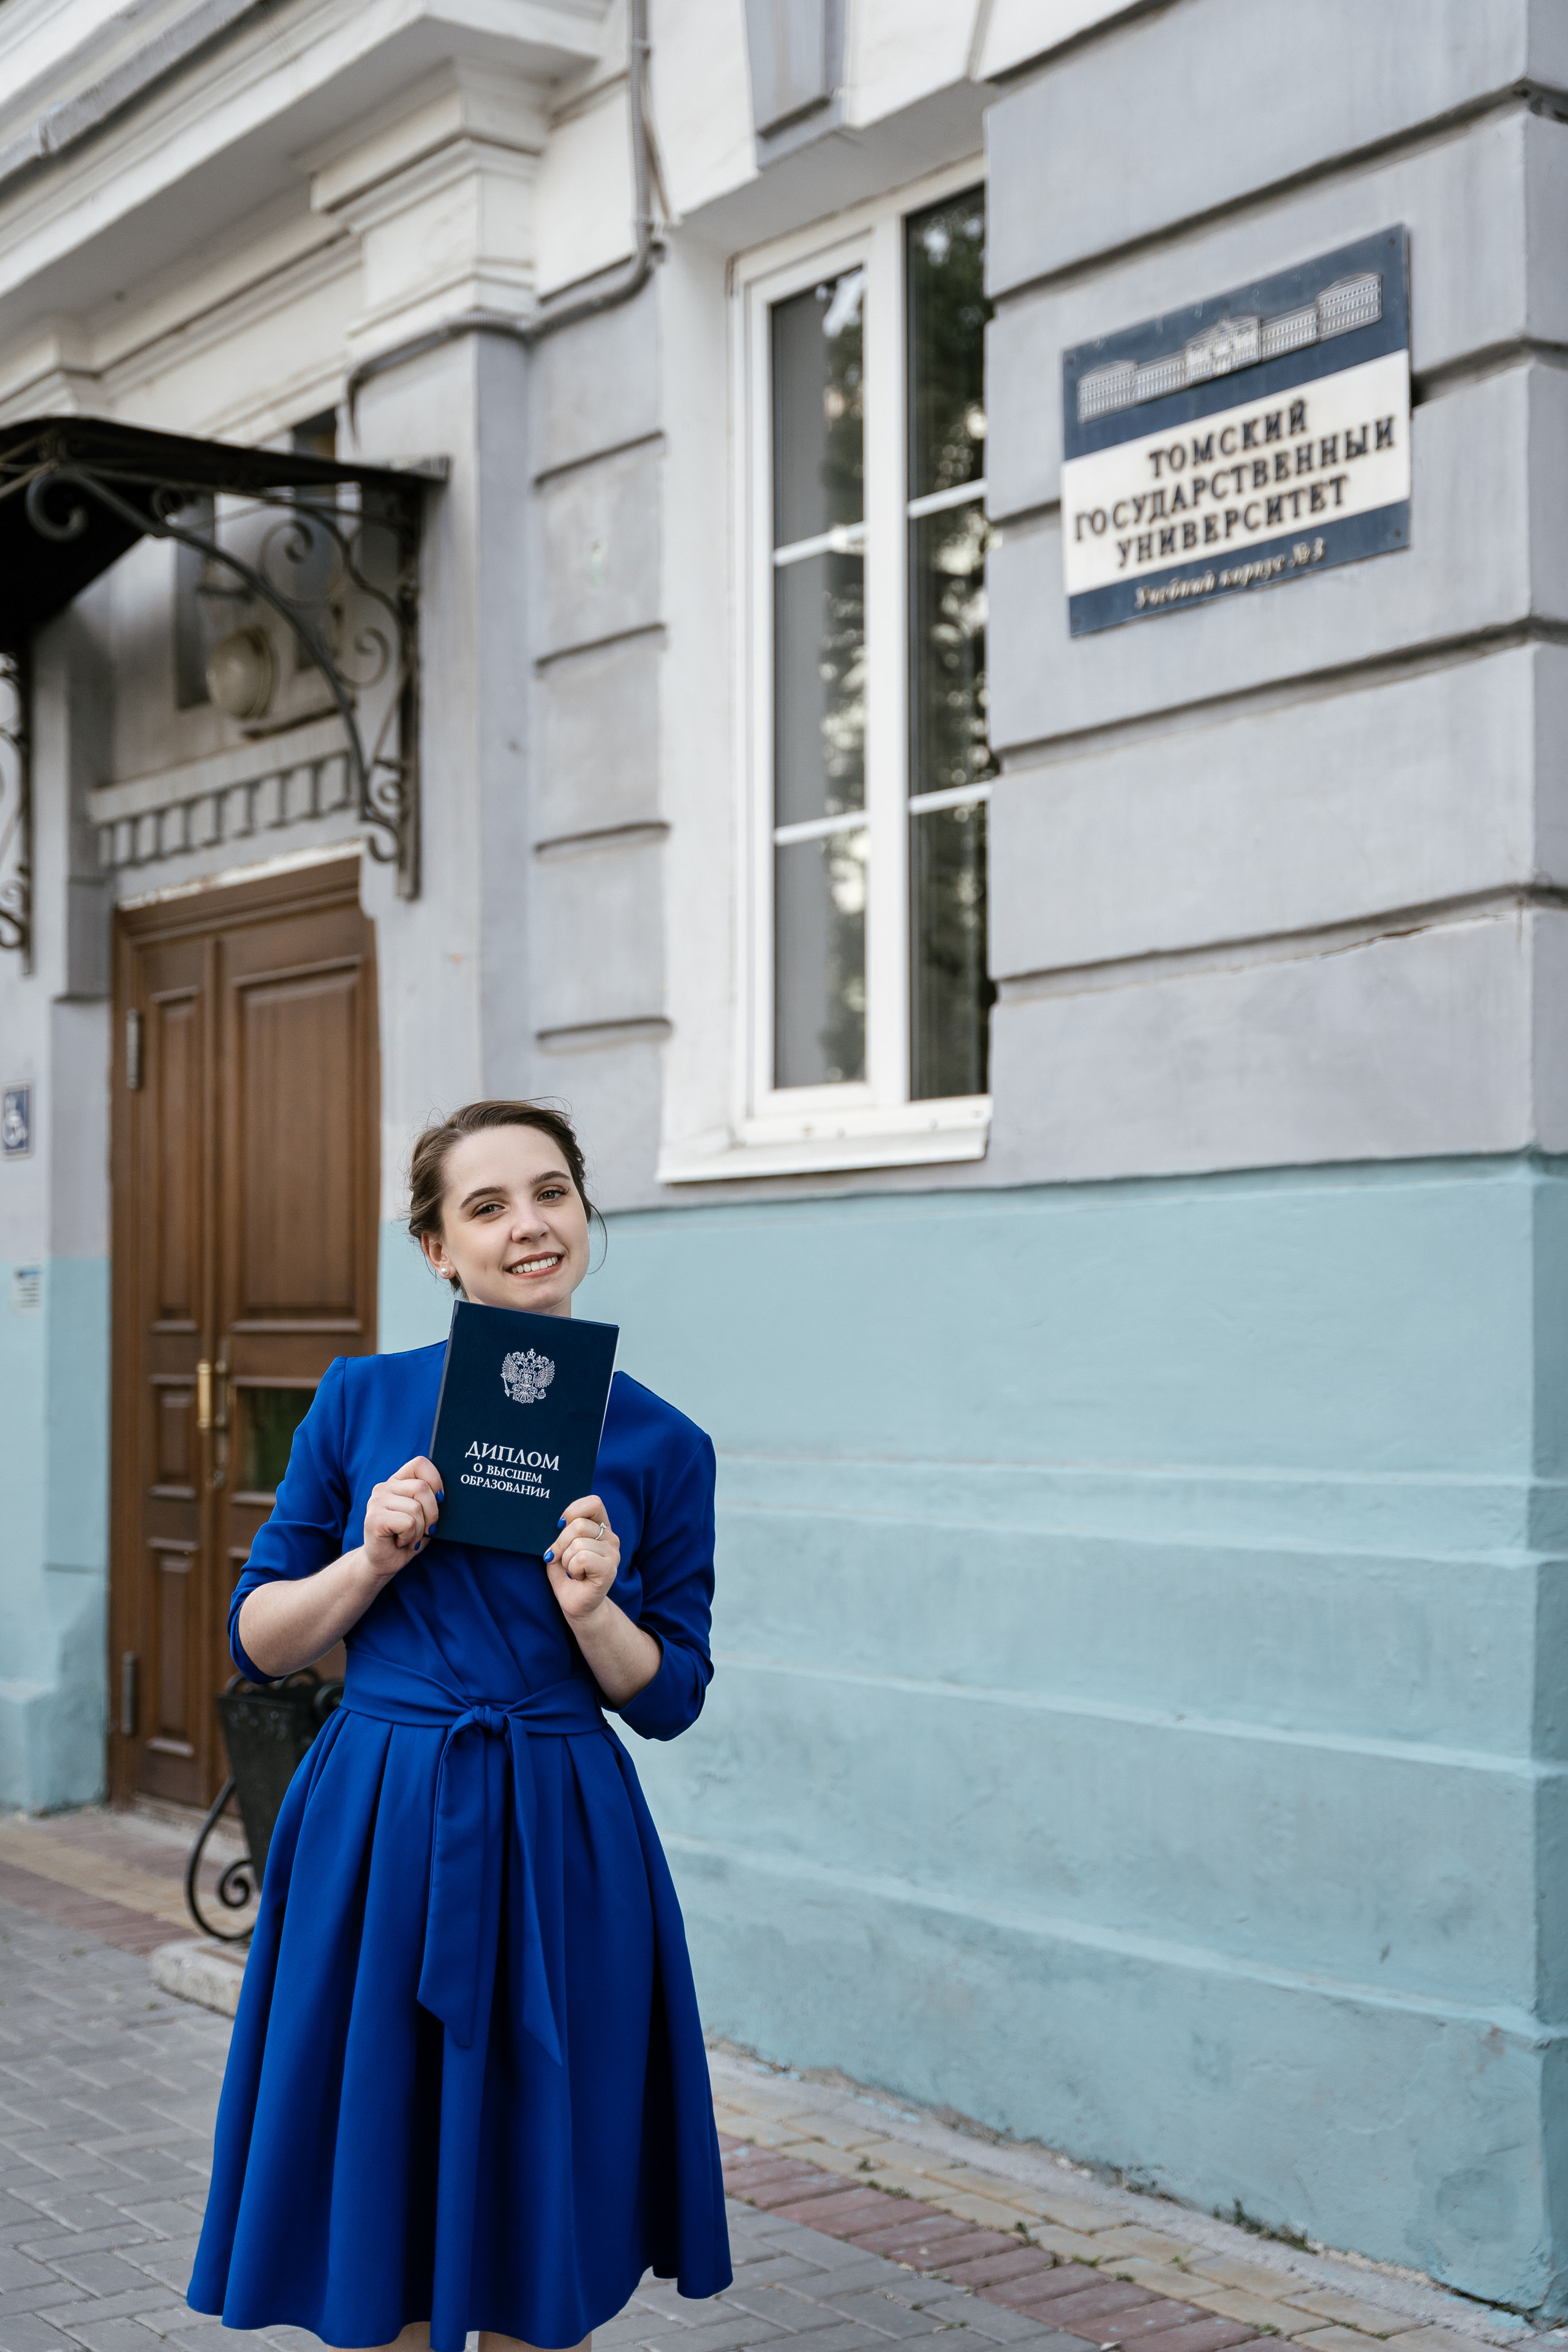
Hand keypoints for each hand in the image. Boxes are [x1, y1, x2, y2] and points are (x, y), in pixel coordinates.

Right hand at [362, 1455, 441, 1578]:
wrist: (383, 1562)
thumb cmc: (407, 1537)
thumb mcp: (424, 1516)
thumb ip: (431, 1500)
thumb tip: (447, 1495)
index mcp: (397, 1482)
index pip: (420, 1464)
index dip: (435, 1480)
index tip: (440, 1500)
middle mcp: (384, 1487)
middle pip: (422, 1488)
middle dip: (432, 1514)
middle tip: (426, 1529)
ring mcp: (376, 1501)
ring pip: (416, 1508)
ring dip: (420, 1530)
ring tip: (409, 1537)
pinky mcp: (374, 1518)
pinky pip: (408, 1523)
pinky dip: (410, 1537)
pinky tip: (400, 1542)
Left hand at [544, 1494, 620, 1623]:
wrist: (576, 1604)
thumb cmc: (567, 1574)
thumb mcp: (560, 1548)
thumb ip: (561, 1532)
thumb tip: (557, 1523)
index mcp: (600, 1527)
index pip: (593, 1503)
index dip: (573, 1511)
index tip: (560, 1526)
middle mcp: (610, 1537)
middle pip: (578, 1525)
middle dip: (560, 1543)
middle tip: (561, 1558)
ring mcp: (612, 1554)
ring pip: (578, 1544)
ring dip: (566, 1560)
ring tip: (573, 1570)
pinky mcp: (609, 1570)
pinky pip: (582, 1558)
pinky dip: (572, 1569)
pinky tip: (578, 1577)